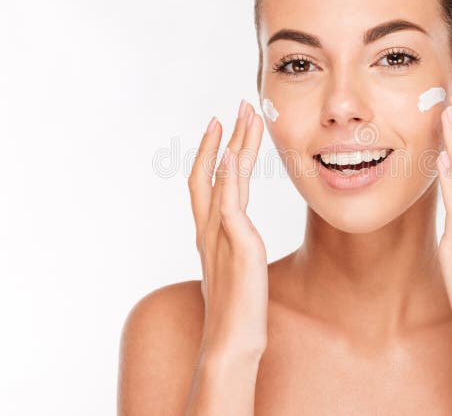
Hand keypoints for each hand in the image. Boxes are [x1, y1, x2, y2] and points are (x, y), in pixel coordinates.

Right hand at [187, 99, 267, 359]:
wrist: (231, 345)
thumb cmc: (237, 314)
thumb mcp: (236, 272)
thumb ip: (235, 248)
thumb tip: (240, 236)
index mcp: (210, 235)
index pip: (207, 183)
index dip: (212, 152)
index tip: (223, 125)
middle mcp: (210, 230)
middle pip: (213, 172)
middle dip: (226, 138)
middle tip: (239, 106)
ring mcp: (221, 237)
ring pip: (223, 180)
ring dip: (233, 145)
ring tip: (244, 116)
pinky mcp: (237, 247)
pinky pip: (230, 205)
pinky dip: (229, 178)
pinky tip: (233, 156)